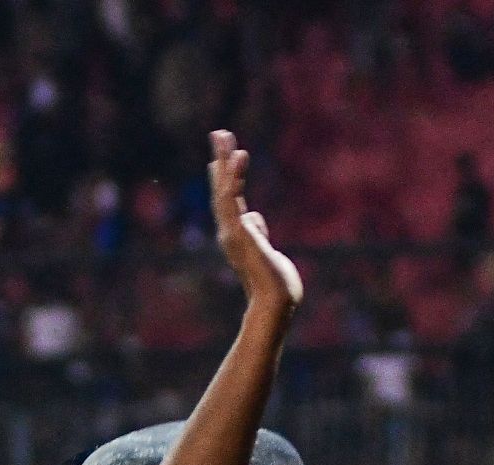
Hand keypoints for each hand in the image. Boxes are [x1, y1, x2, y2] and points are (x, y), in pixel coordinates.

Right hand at [208, 129, 301, 316]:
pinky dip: (233, 175)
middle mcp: (229, 231)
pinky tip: (239, 155)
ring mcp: (231, 231)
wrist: (274, 302)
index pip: (228, 200)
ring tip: (224, 136)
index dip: (225, 176)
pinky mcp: (237, 232)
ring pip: (223, 190)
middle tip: (219, 133)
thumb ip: (258, 233)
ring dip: (224, 161)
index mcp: (237, 235)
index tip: (222, 156)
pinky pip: (232, 198)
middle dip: (220, 160)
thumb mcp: (267, 251)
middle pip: (222, 189)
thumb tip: (253, 217)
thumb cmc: (274, 283)